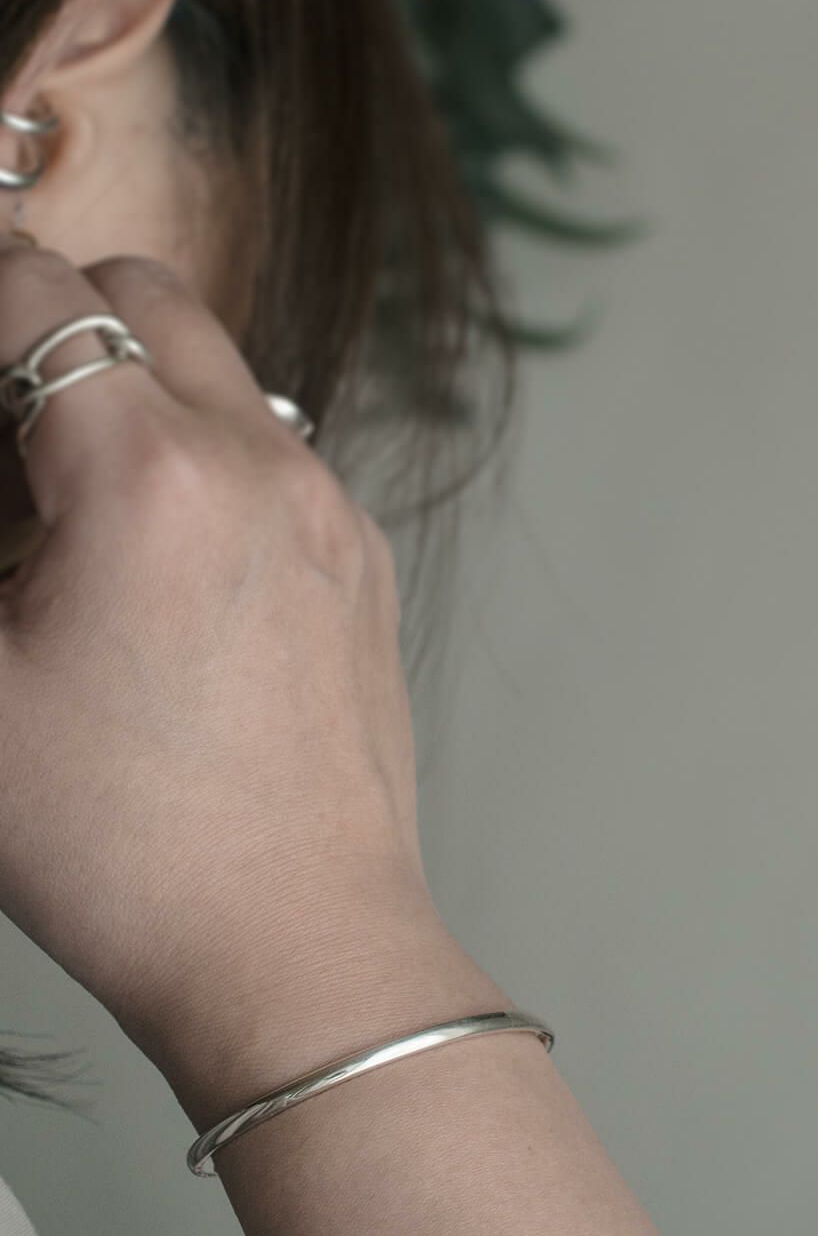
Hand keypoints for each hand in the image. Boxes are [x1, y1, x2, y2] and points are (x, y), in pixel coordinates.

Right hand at [0, 236, 434, 1082]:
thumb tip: (8, 500)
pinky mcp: (364, 558)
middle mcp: (263, 463)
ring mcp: (331, 507)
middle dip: (55, 325)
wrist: (298, 943)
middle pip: (146, 295)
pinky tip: (165, 571)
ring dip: (137, 396)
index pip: (40, 292)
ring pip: (221, 371)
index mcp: (150, 475)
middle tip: (0, 440)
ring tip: (77, 518)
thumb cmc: (125, 846)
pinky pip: (277, 452)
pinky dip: (208, 461)